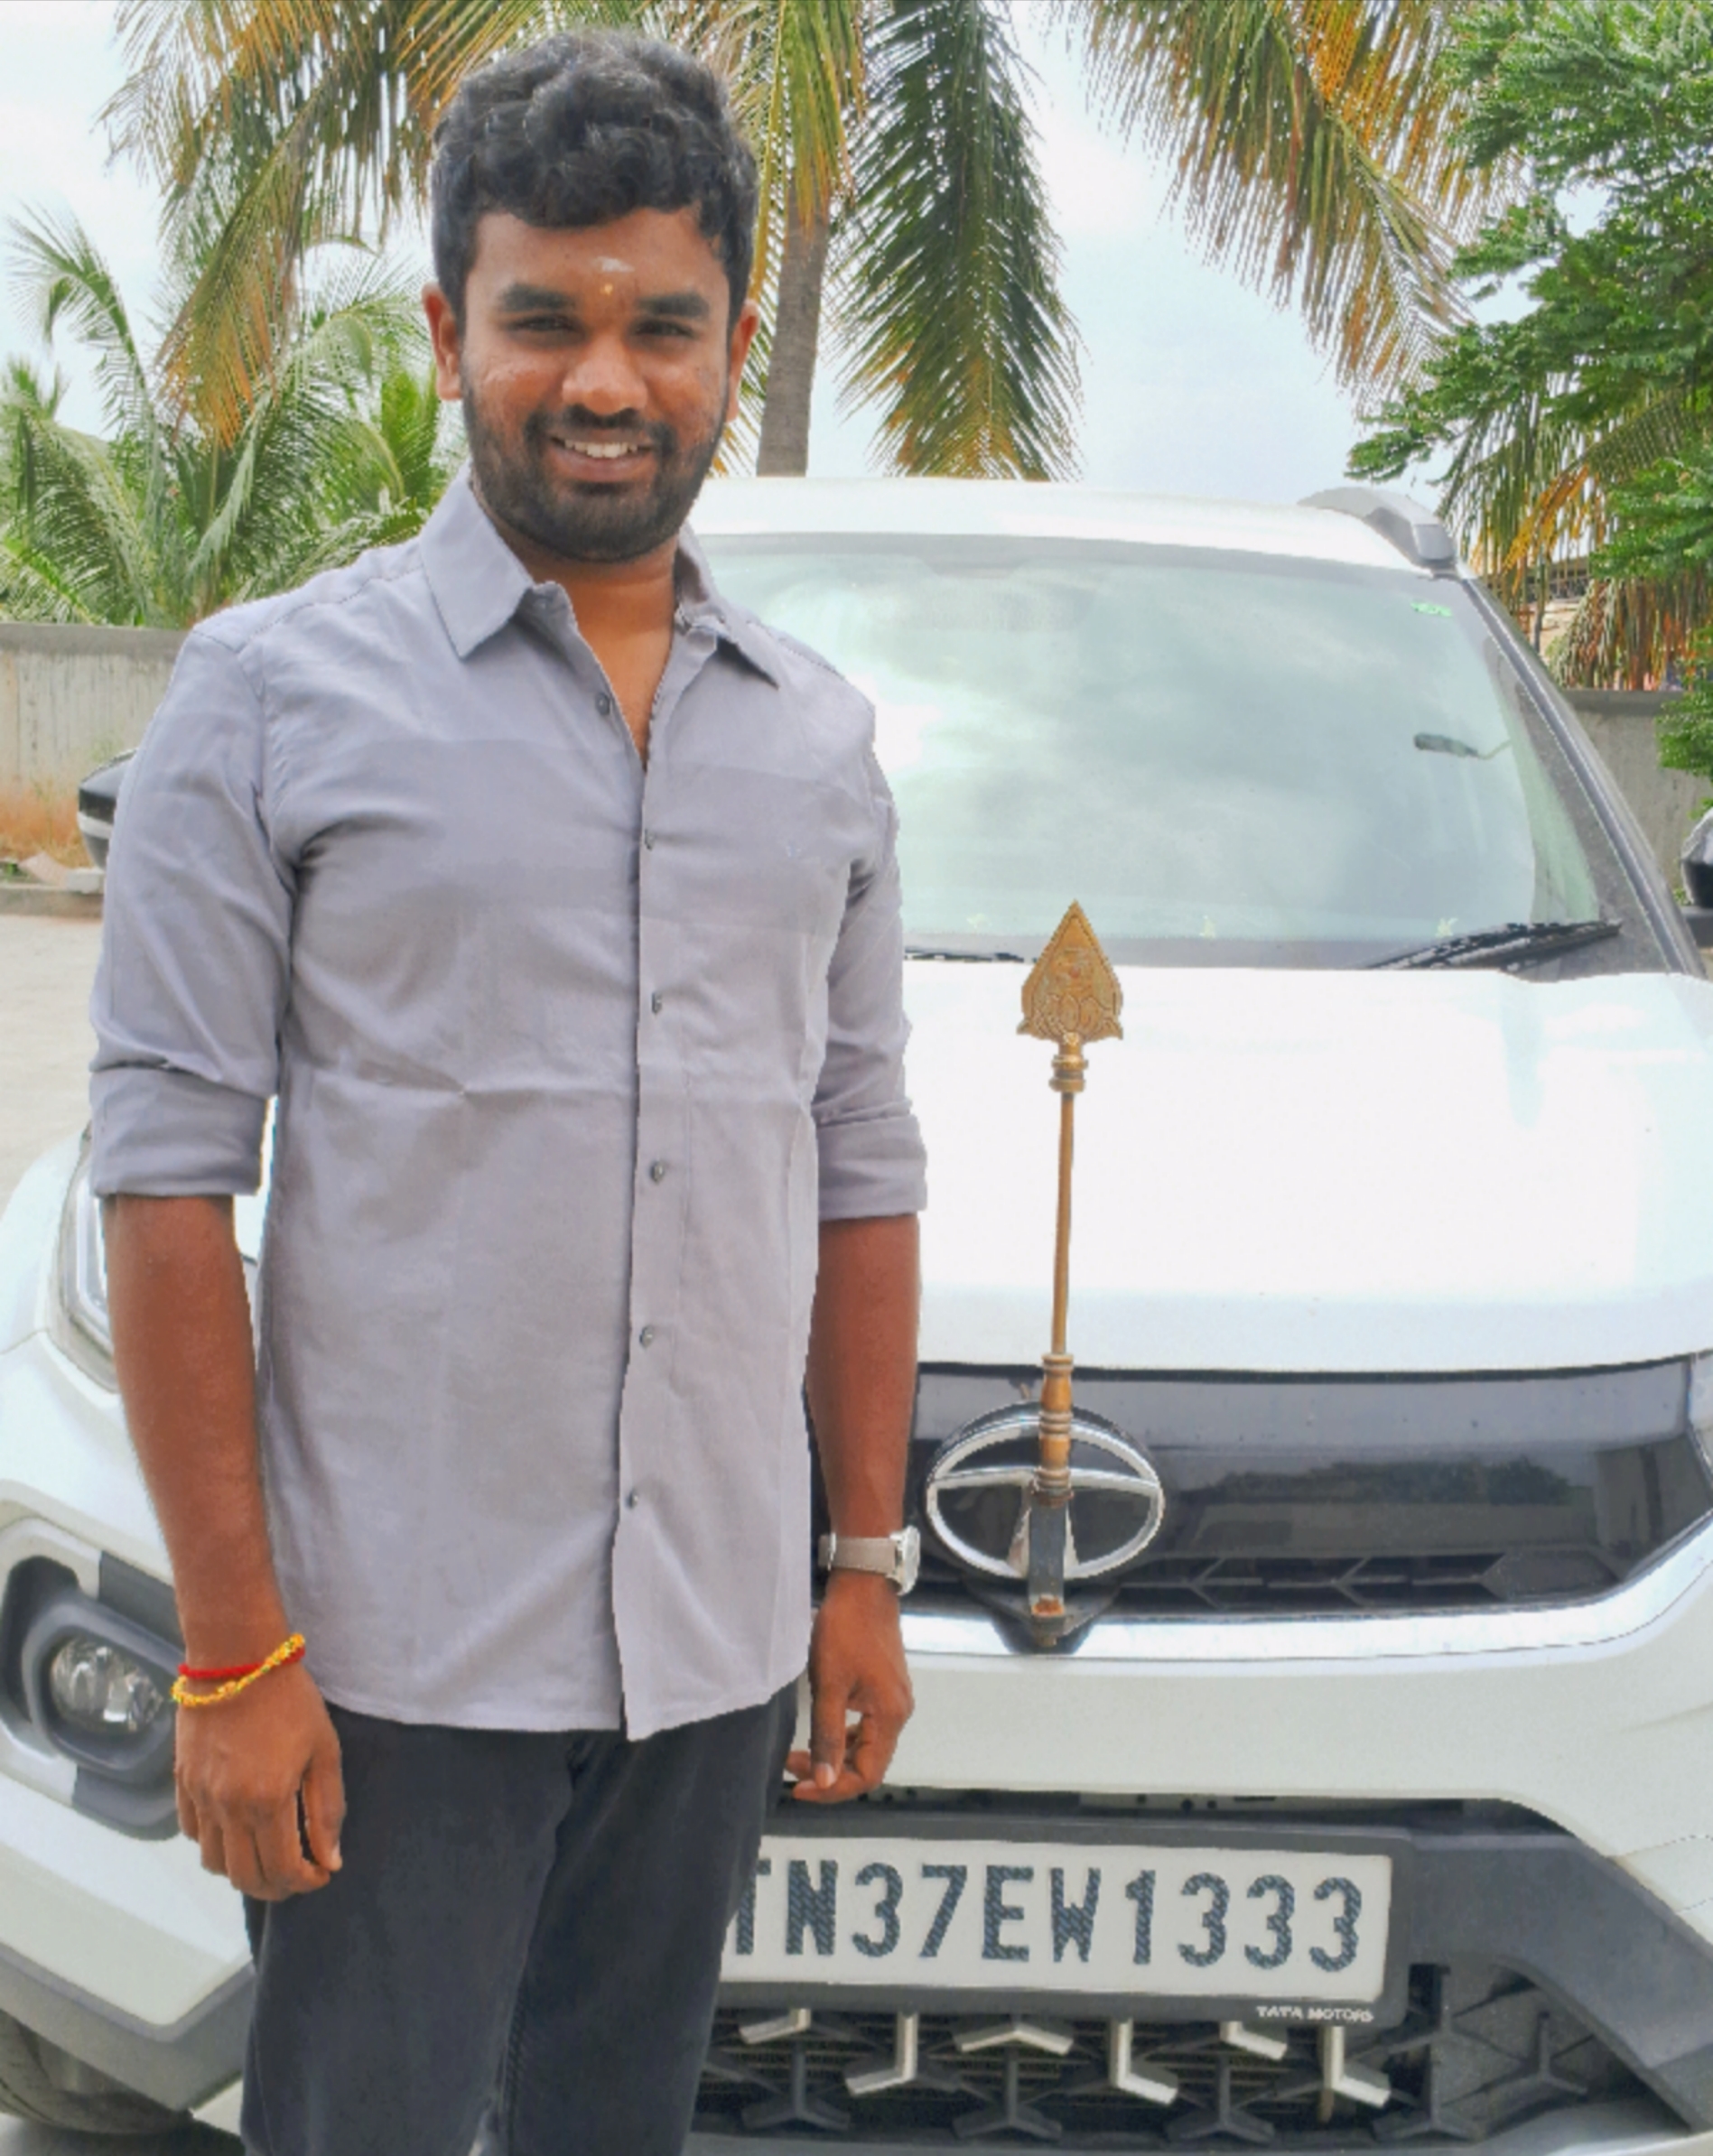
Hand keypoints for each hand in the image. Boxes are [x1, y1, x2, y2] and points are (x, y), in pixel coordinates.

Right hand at [175, 1662, 344, 1899]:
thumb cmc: (290, 1700)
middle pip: (245, 1877)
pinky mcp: (182, 1783)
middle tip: (297, 1875)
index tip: (322, 1873)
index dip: (306, 1882)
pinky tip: (237, 1830)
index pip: (283, 1870)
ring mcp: (200, 1797)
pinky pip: (193, 1833)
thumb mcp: (324, 1751)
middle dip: (276, 1887)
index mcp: (267, 1802)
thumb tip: (330, 1859)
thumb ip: (327, 1809)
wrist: (236, 1660)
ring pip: (214, 1862)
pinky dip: (215, 1845)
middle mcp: (227, 1808)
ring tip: (268, 1856)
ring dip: (243, 1870)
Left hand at [787, 1570, 913, 1803]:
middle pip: (869, 1764)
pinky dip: (844, 1738)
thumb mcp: (829, 1684)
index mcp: (890, 1715)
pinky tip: (822, 1733)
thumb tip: (826, 1781)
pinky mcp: (885, 1688)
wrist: (863, 1586)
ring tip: (800, 1754)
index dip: (834, 1788)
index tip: (798, 1787)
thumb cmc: (845, 1630)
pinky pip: (868, 1727)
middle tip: (792, 1768)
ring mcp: (894, 1700)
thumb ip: (828, 1736)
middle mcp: (899, 1712)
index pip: (867, 1774)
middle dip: (830, 1773)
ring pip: (867, 1747)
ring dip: (835, 1757)